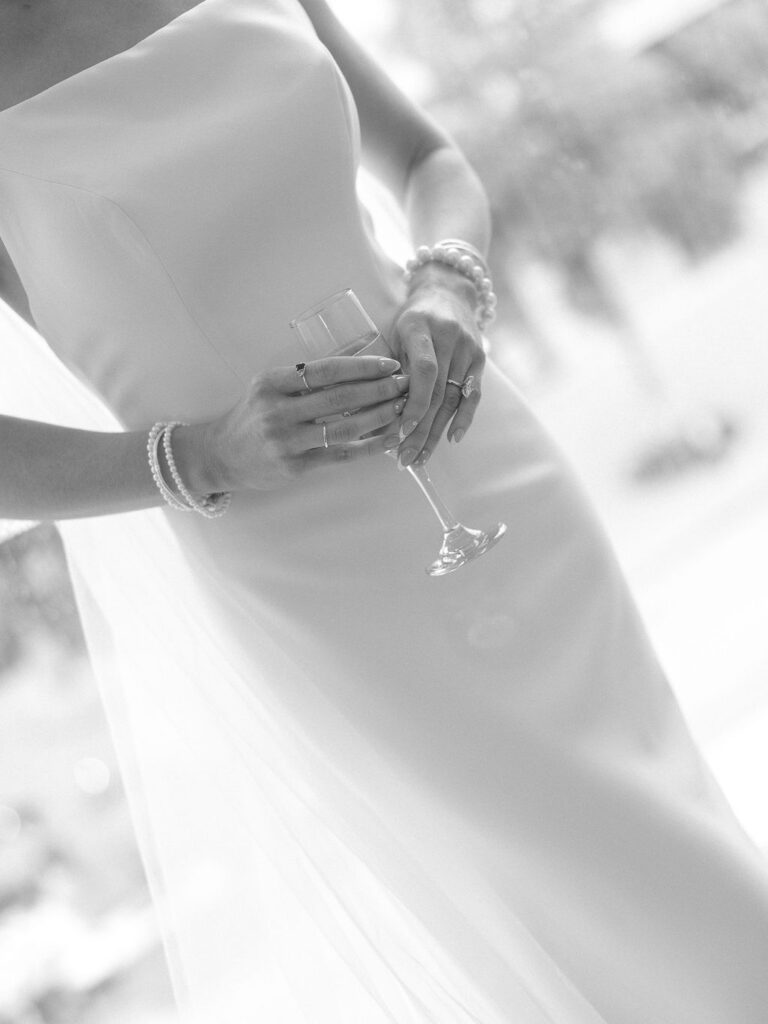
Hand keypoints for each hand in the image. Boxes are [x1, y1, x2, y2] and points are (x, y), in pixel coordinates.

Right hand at [200, 355, 408, 491]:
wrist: (221, 455)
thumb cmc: (254, 415)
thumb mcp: (272, 385)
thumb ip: (312, 370)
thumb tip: (361, 347)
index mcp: (271, 383)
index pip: (325, 370)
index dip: (361, 366)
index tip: (389, 364)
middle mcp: (277, 411)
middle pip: (339, 398)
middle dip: (379, 389)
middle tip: (405, 384)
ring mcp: (286, 441)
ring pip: (344, 428)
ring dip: (379, 417)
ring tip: (402, 408)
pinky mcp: (295, 466)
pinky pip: (341, 454)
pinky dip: (368, 447)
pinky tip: (388, 439)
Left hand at [389, 263, 485, 467]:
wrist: (448, 292)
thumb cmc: (413, 317)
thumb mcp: (396, 332)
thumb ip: (392, 368)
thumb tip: (375, 413)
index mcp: (421, 327)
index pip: (424, 372)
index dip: (414, 405)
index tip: (400, 432)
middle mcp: (450, 338)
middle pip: (438, 392)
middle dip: (421, 430)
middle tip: (406, 459)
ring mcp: (468, 349)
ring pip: (454, 398)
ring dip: (437, 432)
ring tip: (422, 457)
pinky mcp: (480, 358)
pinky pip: (473, 394)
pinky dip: (463, 418)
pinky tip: (453, 439)